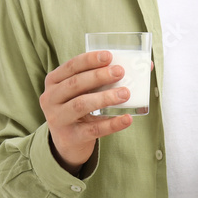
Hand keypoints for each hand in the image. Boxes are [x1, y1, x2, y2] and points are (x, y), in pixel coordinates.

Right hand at [39, 51, 138, 174]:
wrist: (67, 141)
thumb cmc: (79, 106)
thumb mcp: (83, 91)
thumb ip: (105, 77)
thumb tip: (147, 66)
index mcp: (54, 81)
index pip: (71, 66)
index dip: (89, 60)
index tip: (109, 56)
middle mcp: (51, 98)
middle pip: (75, 83)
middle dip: (99, 76)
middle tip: (120, 72)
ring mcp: (58, 119)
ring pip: (81, 105)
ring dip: (105, 97)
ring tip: (125, 93)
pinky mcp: (70, 137)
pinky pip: (93, 129)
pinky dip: (111, 124)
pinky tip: (126, 118)